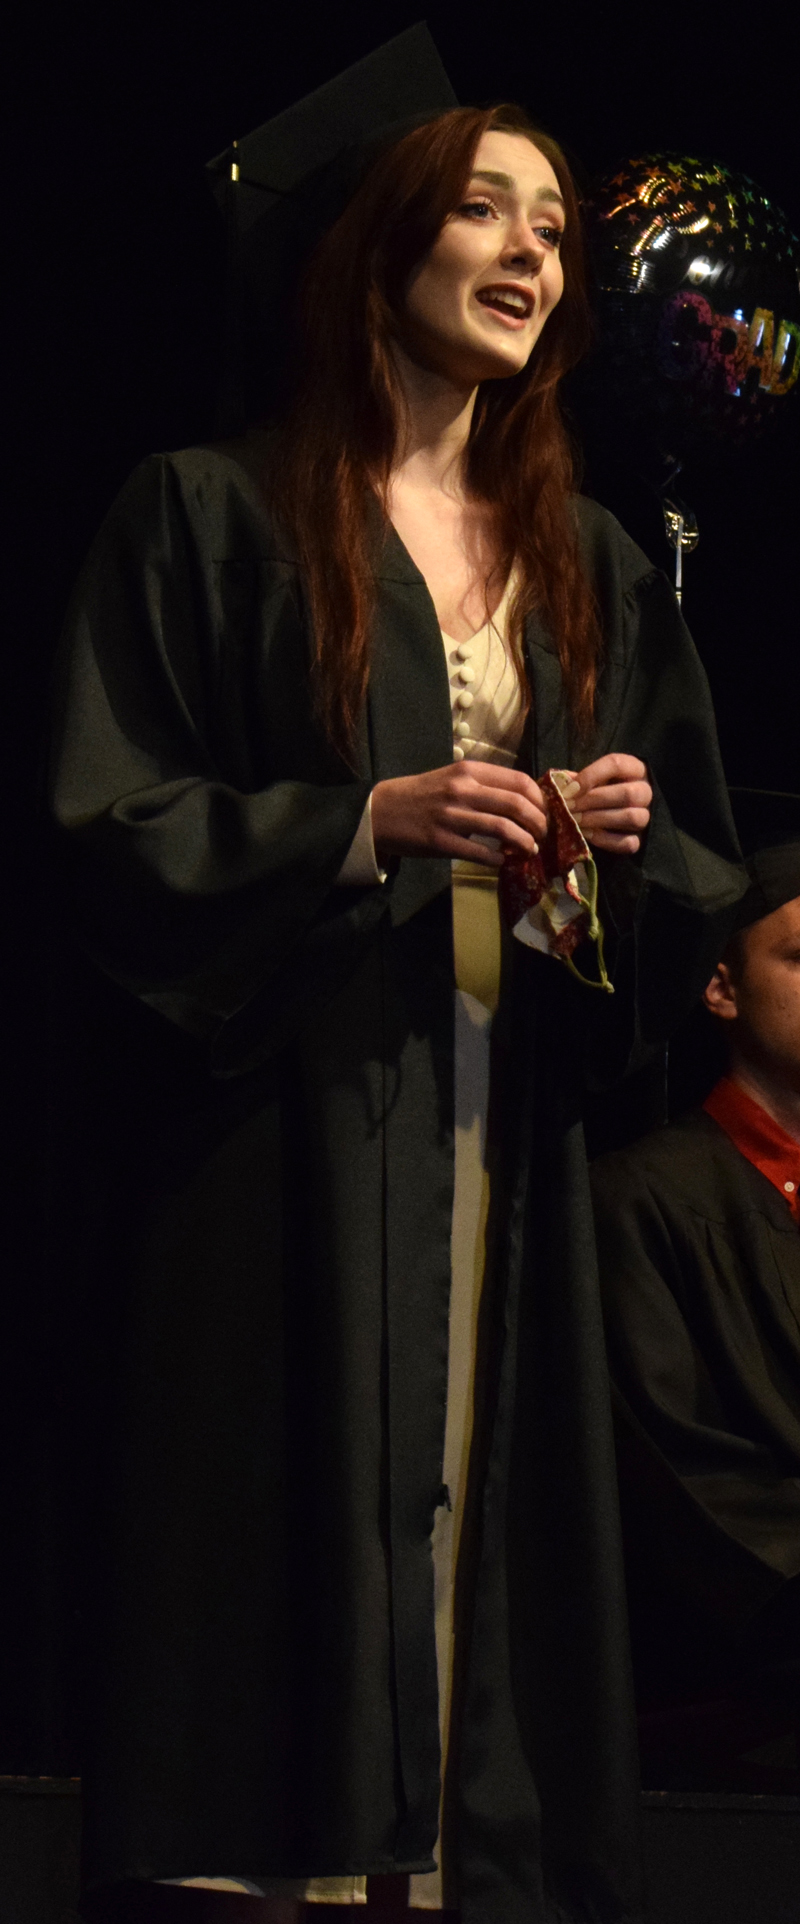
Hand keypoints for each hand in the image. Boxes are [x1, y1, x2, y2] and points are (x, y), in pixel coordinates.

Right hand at [371, 761, 547, 868]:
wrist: (381, 810)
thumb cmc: (422, 794)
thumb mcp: (453, 778)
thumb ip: (484, 785)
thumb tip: (523, 801)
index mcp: (469, 770)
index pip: (519, 781)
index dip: (540, 800)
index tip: (544, 813)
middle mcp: (462, 789)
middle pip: (517, 804)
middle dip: (538, 823)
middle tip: (542, 835)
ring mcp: (451, 816)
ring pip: (503, 829)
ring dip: (524, 843)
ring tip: (529, 850)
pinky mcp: (440, 841)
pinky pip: (479, 852)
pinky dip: (497, 859)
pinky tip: (501, 861)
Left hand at [569, 753, 650, 855]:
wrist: (609, 813)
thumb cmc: (596, 791)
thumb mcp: (589, 780)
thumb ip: (576, 780)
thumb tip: (560, 784)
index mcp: (634, 769)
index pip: (617, 764)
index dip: (591, 775)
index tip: (570, 788)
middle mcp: (645, 791)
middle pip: (628, 793)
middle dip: (594, 800)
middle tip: (570, 806)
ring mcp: (646, 816)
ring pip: (632, 817)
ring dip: (598, 819)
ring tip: (575, 820)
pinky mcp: (642, 839)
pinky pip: (629, 842)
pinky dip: (606, 840)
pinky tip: (586, 834)